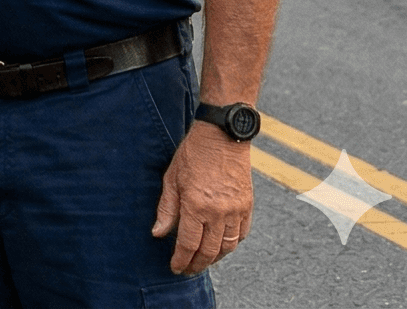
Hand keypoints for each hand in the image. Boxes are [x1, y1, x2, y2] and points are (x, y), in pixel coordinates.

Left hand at [153, 122, 253, 275]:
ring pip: (228, 246)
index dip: (181, 260)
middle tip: (188, 269)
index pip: (188, 244)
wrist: (222, 137)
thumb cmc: (193, 155)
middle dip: (197, 264)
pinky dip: (232, 244)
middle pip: (209, 251)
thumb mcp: (171, 179)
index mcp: (196, 205)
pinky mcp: (247, 206)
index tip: (175, 267)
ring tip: (203, 261)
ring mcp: (236, 210)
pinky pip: (242, 234)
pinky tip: (221, 246)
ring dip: (215, 258)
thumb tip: (158, 233)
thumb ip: (167, 209)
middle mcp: (219, 212)